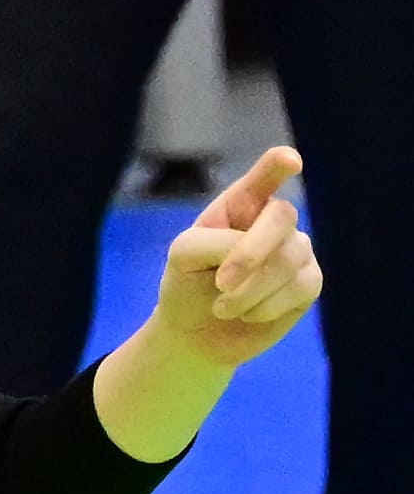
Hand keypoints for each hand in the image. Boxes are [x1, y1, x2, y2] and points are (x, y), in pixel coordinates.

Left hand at [155, 147, 322, 367]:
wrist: (196, 332)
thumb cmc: (188, 283)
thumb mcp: (185, 256)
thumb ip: (217, 242)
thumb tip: (259, 253)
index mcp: (239, 206)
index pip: (263, 178)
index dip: (277, 166)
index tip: (290, 160)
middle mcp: (272, 221)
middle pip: (282, 217)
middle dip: (250, 253)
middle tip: (221, 284)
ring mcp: (296, 249)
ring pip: (288, 258)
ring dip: (250, 290)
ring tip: (221, 307)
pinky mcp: (309, 281)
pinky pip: (301, 286)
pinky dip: (265, 305)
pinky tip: (246, 314)